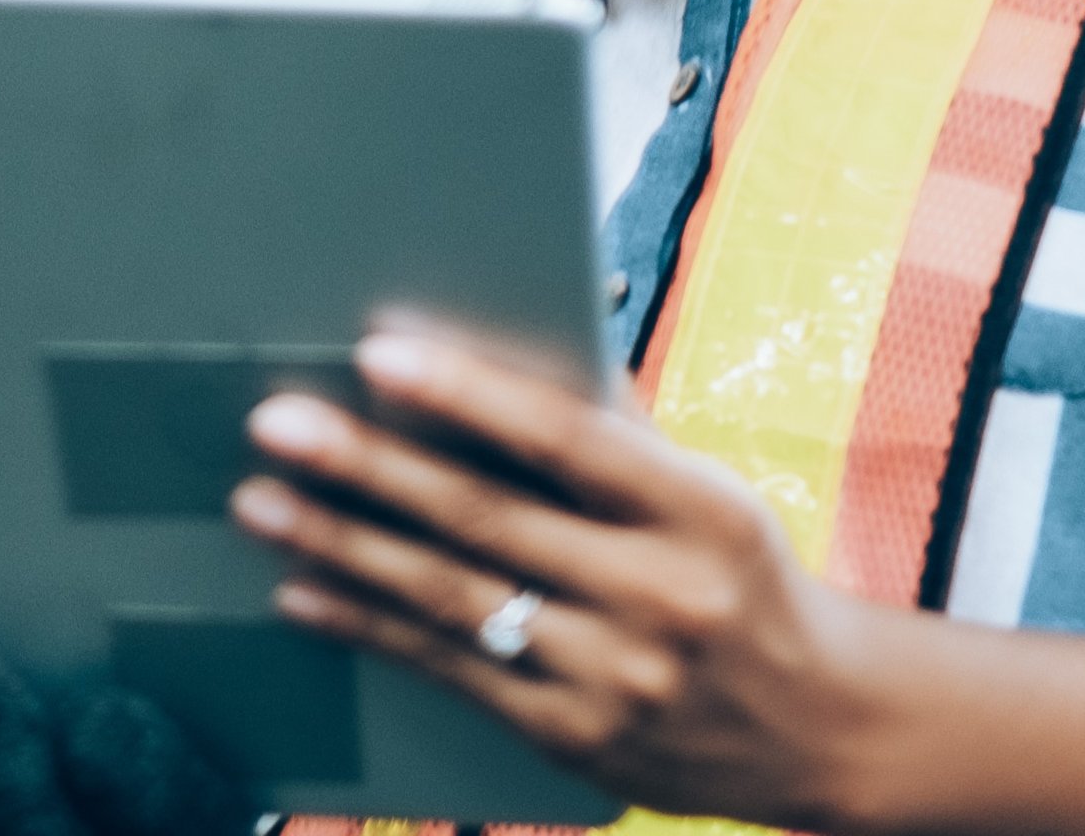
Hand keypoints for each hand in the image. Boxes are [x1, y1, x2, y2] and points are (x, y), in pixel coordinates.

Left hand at [231, 318, 888, 827]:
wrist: (822, 727)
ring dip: (342, 548)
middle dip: (369, 467)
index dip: (469, 394)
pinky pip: (451, 674)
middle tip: (276, 421)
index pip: (568, 438)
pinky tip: (301, 594)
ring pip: (453, 602)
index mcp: (699, 508)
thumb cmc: (741, 575)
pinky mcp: (576, 741)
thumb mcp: (707, 493)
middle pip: (489, 521)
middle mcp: (662, 595)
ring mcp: (616, 678)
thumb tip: (504, 343)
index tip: (377, 352)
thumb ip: (613, 430)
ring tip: (261, 503)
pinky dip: (368, 628)